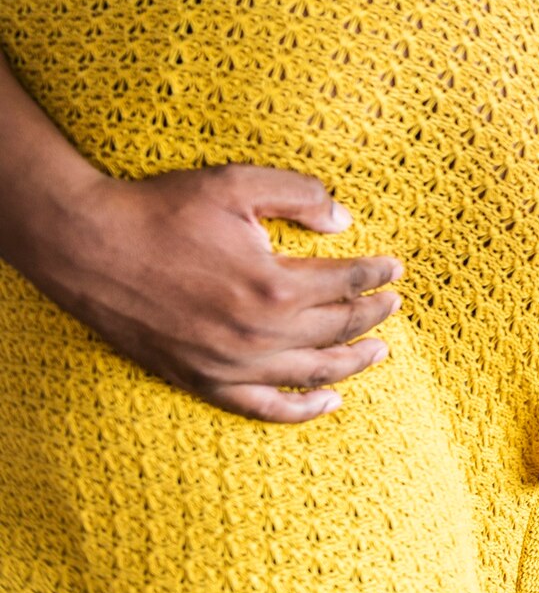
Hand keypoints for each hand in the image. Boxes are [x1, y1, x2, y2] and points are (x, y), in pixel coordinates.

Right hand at [23, 165, 400, 422]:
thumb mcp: (237, 183)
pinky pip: (262, 407)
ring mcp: (229, 364)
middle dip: (373, 316)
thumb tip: (344, 220)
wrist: (88, 247)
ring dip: (352, 362)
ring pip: (311, 372)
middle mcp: (258, 334)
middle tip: (395, 305)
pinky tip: (329, 401)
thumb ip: (299, 196)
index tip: (394, 268)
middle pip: (337, 329)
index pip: (347, 284)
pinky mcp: (200, 380)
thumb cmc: (163, 211)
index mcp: (273, 285)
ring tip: (379, 352)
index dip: (376, 274)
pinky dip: (301, 409)